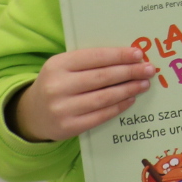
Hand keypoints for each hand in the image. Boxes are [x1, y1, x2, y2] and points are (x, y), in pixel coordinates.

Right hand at [12, 46, 155, 142]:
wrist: (32, 113)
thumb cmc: (58, 83)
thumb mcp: (65, 67)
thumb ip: (90, 61)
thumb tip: (130, 57)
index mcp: (57, 65)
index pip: (95, 57)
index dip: (119, 55)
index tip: (139, 54)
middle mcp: (56, 86)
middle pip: (102, 77)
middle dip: (130, 72)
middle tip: (149, 69)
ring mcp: (61, 108)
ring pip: (104, 97)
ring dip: (128, 89)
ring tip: (144, 84)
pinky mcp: (68, 127)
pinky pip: (100, 115)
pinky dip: (118, 106)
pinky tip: (130, 99)